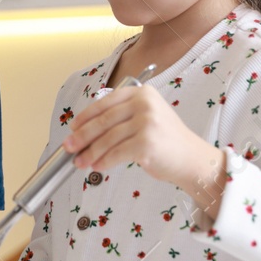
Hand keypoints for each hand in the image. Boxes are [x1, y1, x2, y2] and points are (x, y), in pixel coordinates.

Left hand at [61, 84, 228, 218]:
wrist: (191, 158)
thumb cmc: (166, 141)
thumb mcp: (146, 118)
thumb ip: (120, 118)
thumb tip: (84, 131)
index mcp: (142, 93)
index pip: (105, 102)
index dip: (85, 116)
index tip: (73, 127)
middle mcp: (144, 104)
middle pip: (103, 121)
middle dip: (82, 136)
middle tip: (69, 147)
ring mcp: (147, 122)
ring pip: (107, 138)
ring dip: (90, 152)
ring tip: (81, 162)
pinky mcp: (146, 142)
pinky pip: (116, 153)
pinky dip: (103, 161)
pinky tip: (97, 166)